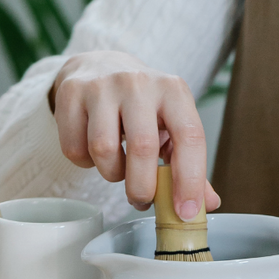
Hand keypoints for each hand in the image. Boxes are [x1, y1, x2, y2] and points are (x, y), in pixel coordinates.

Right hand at [49, 50, 220, 216]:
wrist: (101, 65)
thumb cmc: (143, 104)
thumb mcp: (171, 122)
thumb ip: (187, 162)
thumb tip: (208, 204)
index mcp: (174, 90)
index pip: (190, 136)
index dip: (190, 179)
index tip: (186, 213)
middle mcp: (140, 83)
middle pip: (143, 147)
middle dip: (142, 187)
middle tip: (142, 199)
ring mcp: (103, 86)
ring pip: (104, 150)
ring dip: (112, 174)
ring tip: (119, 167)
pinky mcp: (71, 93)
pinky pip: (74, 148)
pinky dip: (84, 163)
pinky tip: (93, 151)